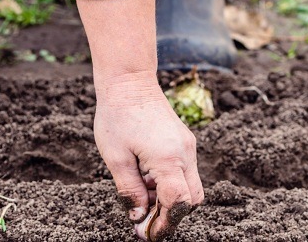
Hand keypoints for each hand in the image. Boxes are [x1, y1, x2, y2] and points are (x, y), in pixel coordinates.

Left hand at [93, 72, 203, 240]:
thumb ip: (129, 190)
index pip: (177, 203)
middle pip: (191, 200)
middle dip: (170, 216)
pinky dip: (168, 184)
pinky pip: (184, 172)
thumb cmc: (117, 116)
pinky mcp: (184, 142)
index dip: (165, 224)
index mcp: (168, 159)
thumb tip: (138, 217)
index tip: (148, 235)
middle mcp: (185, 154)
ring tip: (140, 196)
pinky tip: (145, 178)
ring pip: (190, 187)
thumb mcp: (116, 158)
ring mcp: (187, 147)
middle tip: (144, 222)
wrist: (128, 81)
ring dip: (168, 200)